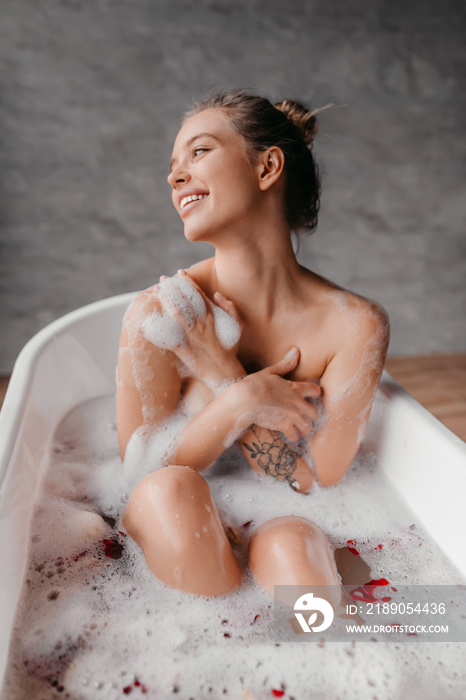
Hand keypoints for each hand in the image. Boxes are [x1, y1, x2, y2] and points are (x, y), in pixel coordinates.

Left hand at [141, 270, 244, 388]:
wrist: (224, 371)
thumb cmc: (231, 349)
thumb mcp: (238, 326)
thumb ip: (230, 308)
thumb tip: (217, 294)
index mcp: (213, 317)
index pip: (198, 295)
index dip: (189, 282)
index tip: (180, 272)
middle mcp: (201, 324)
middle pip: (185, 301)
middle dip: (173, 288)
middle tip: (162, 279)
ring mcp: (191, 336)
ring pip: (177, 314)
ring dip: (166, 301)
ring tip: (157, 291)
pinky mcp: (183, 349)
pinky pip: (167, 339)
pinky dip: (154, 334)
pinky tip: (142, 328)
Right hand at [233, 347, 320, 442]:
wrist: (244, 401)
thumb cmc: (254, 385)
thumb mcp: (270, 372)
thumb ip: (285, 364)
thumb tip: (296, 350)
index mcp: (296, 388)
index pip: (316, 391)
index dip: (314, 394)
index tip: (310, 397)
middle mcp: (298, 403)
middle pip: (314, 413)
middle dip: (309, 416)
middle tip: (303, 417)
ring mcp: (292, 416)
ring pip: (307, 427)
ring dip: (302, 428)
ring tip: (296, 429)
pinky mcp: (285, 426)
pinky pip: (295, 436)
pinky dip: (292, 436)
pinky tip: (288, 435)